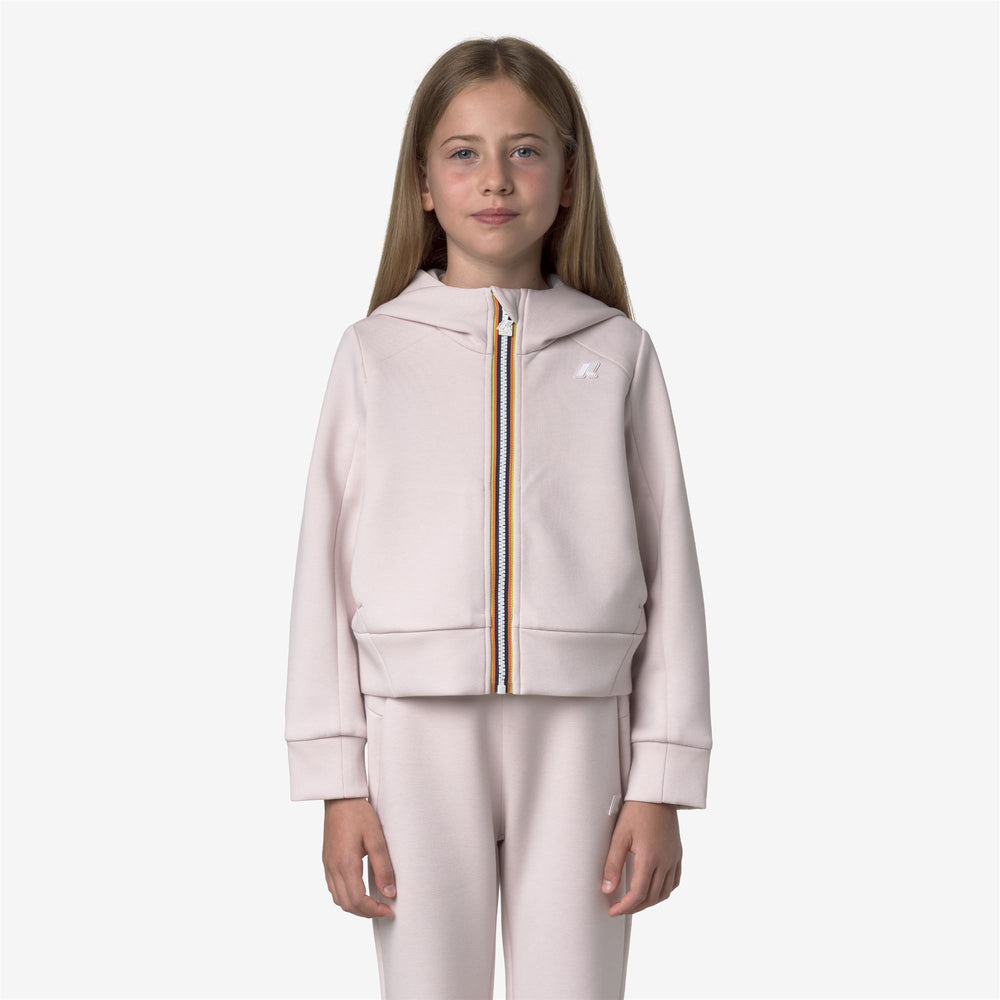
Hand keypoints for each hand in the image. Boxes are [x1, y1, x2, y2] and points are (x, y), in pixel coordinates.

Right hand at [322, 797, 396, 918]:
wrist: (340, 798)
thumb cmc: (358, 813)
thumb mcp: (376, 837)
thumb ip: (383, 866)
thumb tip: (390, 893)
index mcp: (346, 863)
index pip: (358, 900)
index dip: (374, 910)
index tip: (390, 910)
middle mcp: (333, 868)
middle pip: (346, 904)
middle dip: (366, 912)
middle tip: (385, 909)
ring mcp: (328, 865)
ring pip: (338, 899)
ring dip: (355, 907)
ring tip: (374, 903)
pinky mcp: (327, 861)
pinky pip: (334, 888)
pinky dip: (346, 897)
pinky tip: (359, 891)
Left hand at [601, 800, 681, 915]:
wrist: (656, 794)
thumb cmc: (636, 811)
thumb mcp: (619, 835)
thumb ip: (613, 864)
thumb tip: (607, 889)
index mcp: (649, 858)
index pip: (638, 894)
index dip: (624, 907)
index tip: (613, 911)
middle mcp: (665, 862)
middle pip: (652, 897)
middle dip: (635, 907)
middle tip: (620, 908)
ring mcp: (673, 858)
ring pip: (665, 892)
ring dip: (650, 901)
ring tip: (634, 902)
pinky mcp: (677, 853)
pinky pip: (674, 880)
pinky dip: (664, 890)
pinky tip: (654, 888)